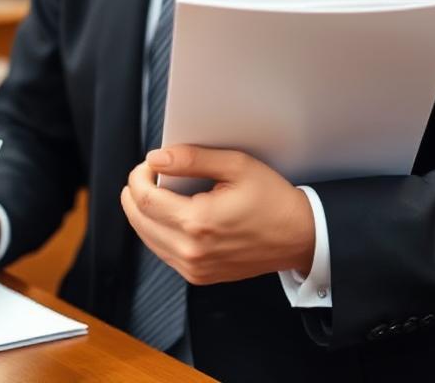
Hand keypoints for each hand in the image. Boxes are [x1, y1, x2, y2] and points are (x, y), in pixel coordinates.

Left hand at [121, 145, 314, 285]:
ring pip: (146, 237)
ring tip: (156, 191)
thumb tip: (157, 158)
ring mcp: (194, 268)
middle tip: (147, 175)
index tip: (148, 165)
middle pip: (139, 219)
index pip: (145, 199)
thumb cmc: (273, 201)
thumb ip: (193, 160)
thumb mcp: (237, 166)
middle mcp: (192, 251)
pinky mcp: (198, 276)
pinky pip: (162, 251)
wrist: (300, 237)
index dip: (138, 177)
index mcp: (199, 223)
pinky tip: (168, 213)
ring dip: (143, 212)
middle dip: (135, 193)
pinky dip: (157, 230)